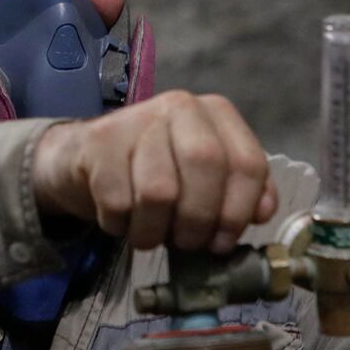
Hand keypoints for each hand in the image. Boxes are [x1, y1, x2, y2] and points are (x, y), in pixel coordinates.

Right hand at [32, 91, 277, 252]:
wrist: (86, 158)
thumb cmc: (156, 172)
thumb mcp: (206, 178)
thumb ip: (242, 192)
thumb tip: (263, 211)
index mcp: (215, 113)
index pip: (248, 163)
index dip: (239, 211)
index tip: (223, 241)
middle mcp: (179, 106)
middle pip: (206, 165)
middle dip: (199, 219)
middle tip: (188, 243)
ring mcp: (137, 120)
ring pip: (159, 191)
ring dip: (156, 231)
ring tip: (151, 234)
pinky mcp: (99, 142)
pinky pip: (118, 203)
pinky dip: (121, 226)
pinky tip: (122, 220)